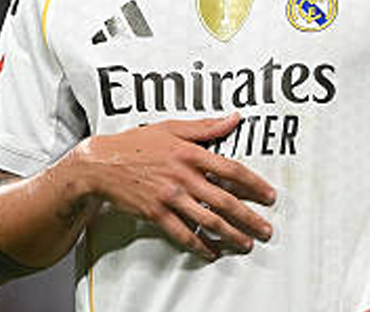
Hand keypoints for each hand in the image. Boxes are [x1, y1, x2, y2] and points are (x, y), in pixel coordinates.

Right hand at [72, 113, 275, 260]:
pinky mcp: (156, 213)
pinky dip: (199, 245)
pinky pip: (183, 233)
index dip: (254, 184)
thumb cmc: (136, 143)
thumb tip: (234, 118)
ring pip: (208, 220)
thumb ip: (206, 126)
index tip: (268, 195)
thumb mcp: (172, 127)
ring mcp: (170, 196)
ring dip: (231, 234)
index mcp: (190, 152)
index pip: (231, 170)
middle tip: (266, 229)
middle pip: (225, 200)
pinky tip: (211, 251)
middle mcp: (183, 176)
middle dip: (250, 217)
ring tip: (246, 243)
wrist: (101, 163)